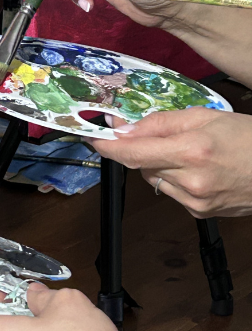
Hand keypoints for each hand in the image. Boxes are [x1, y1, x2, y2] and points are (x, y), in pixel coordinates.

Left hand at [95, 108, 251, 216]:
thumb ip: (161, 123)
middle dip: (142, 149)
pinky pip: (171, 192)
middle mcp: (190, 181)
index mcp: (191, 151)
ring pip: (154, 179)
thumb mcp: (204, 117)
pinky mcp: (200, 213)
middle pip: (141, 166)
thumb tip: (125, 128)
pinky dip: (175, 179)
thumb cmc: (246, 137)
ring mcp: (196, 202)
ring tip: (190, 153)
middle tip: (163, 136)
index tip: (93, 137)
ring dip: (159, 165)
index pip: (134, 153)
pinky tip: (199, 170)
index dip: (109, 146)